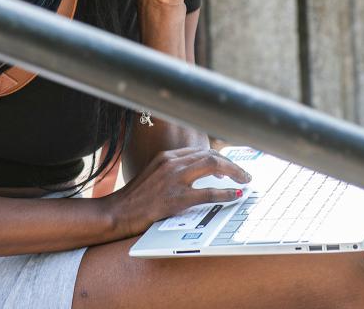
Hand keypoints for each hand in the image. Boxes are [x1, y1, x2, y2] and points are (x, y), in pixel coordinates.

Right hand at [103, 147, 250, 239]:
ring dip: (234, 172)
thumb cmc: (136, 198)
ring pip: (212, 165)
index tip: (230, 167)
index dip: (219, 158)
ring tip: (244, 180)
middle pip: (210, 154)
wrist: (118, 212)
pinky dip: (225, 193)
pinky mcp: (176, 198)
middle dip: (231, 163)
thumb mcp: (153, 175)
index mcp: (167, 156)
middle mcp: (172, 162)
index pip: (200, 151)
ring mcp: (174, 179)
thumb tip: (195, 173)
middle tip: (244, 174)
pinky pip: (207, 192)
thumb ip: (172, 170)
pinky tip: (234, 195)